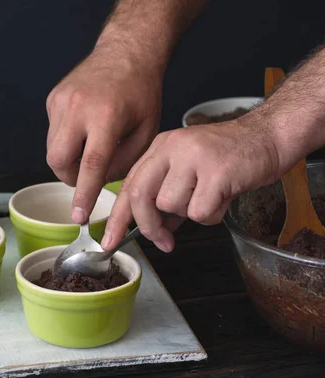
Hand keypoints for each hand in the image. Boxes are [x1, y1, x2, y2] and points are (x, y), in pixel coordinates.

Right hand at [46, 43, 161, 222]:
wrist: (126, 51)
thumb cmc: (143, 92)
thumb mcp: (147, 130)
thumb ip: (125, 161)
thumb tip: (100, 181)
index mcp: (106, 116)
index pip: (90, 164)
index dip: (84, 194)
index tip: (78, 217)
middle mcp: (77, 107)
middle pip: (58, 161)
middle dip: (70, 178)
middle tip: (88, 175)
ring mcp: (61, 101)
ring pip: (52, 149)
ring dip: (68, 159)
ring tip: (92, 147)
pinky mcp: (52, 98)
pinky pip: (53, 133)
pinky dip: (67, 141)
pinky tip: (85, 129)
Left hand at [102, 118, 279, 251]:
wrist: (268, 137)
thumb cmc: (230, 157)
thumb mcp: (191, 171)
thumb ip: (169, 198)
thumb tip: (154, 229)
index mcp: (161, 147)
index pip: (129, 184)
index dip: (117, 217)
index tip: (109, 240)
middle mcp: (172, 148)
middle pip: (140, 195)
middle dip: (148, 226)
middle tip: (164, 241)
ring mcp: (193, 157)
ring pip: (171, 206)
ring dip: (191, 213)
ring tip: (212, 197)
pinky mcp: (216, 171)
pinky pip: (200, 212)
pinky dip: (212, 215)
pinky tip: (224, 197)